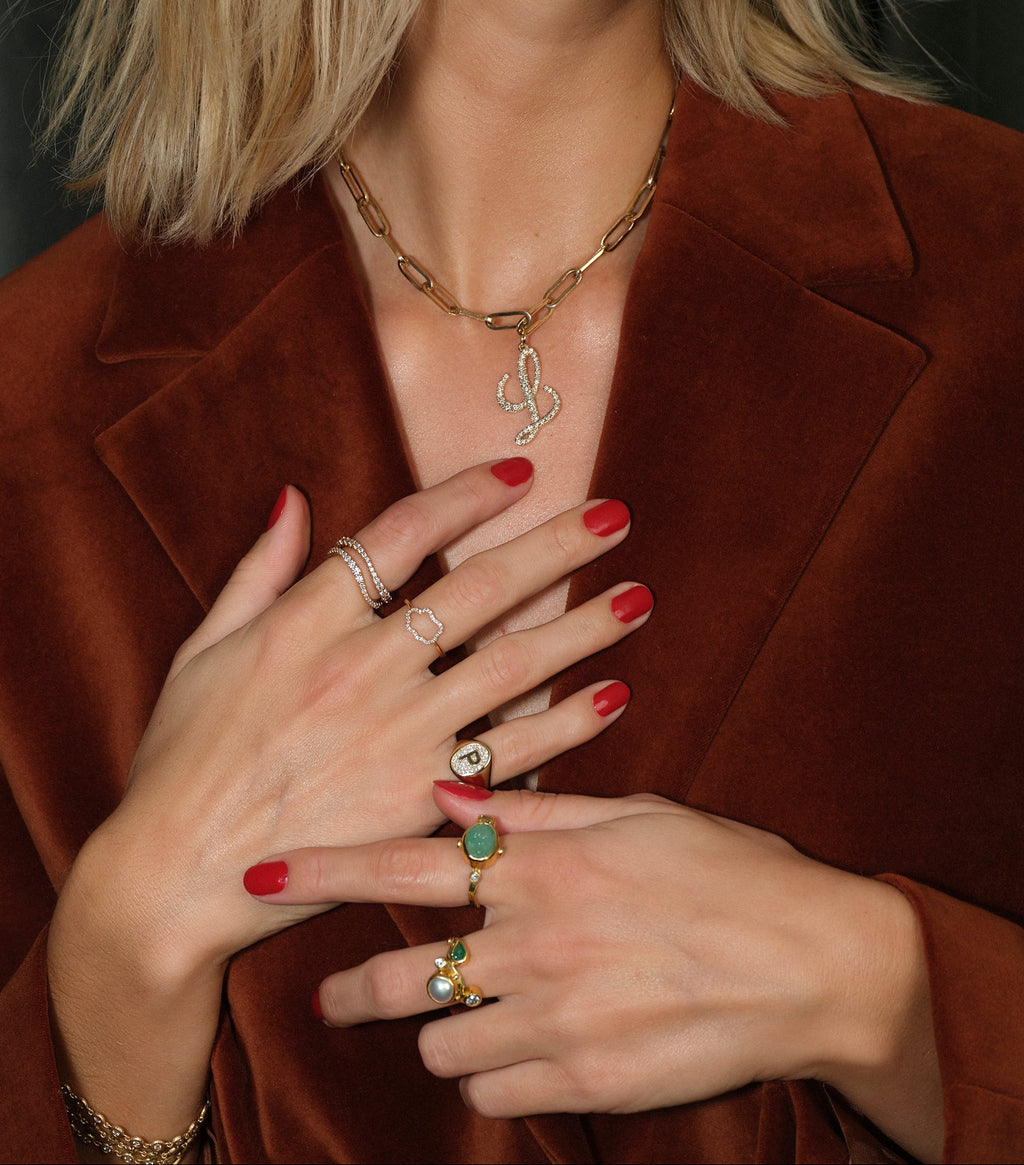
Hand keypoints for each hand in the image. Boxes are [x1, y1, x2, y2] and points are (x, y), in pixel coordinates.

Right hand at [73, 461, 650, 972]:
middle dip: (555, 548)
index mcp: (306, 621)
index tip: (518, 473)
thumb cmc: (181, 759)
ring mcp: (399, 734)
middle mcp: (363, 668)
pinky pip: (511, 754)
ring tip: (637, 599)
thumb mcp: (200, 652)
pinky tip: (613, 697)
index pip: (404, 533)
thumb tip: (293, 499)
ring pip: (512, 666)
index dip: (468, 494)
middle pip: (480, 589)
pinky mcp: (421, 799)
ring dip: (582, 628)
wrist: (176, 874)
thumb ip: (255, 571)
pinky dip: (566, 725)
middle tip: (615, 517)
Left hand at [247, 783, 938, 1154]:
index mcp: (544, 866)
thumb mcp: (634, 815)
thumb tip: (450, 794)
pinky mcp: (587, 1084)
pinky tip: (527, 1051)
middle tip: (339, 993)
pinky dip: (497, 1076)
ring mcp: (559, 1021)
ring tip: (469, 1016)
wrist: (812, 964)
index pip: (406, 863)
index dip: (324, 868)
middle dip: (354, 988)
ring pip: (443, 1046)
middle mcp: (535, 944)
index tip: (259, 872)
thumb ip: (533, 811)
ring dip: (441, 1032)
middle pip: (402, 976)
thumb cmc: (729, 871)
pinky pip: (498, 1096)